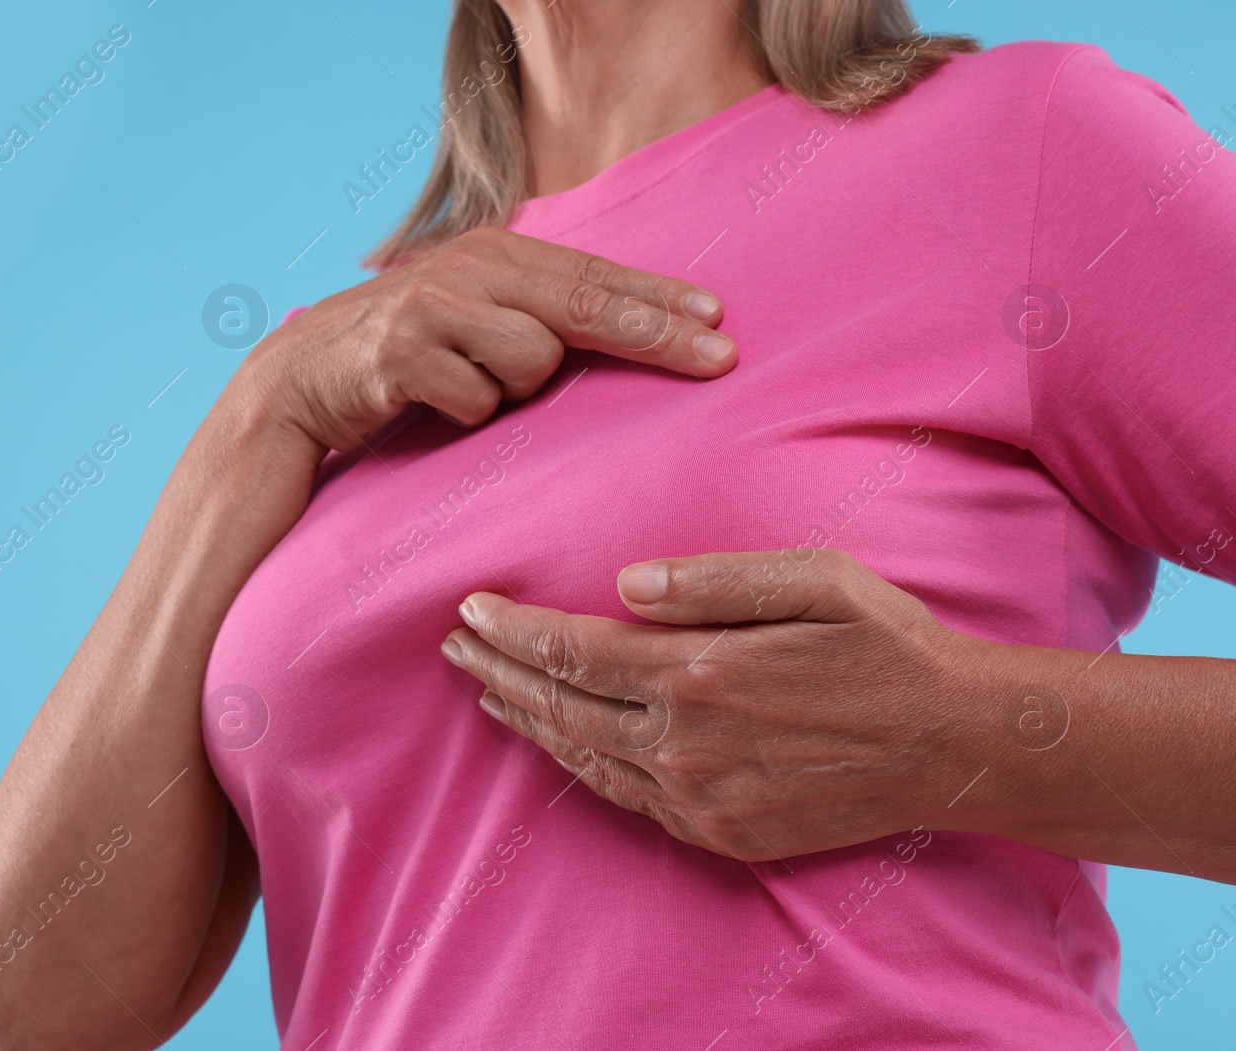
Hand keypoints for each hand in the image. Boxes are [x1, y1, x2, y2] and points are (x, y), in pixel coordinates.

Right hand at [231, 226, 737, 452]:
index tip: (719, 323)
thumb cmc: (405, 355)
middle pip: (583, 303)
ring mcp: (433, 305)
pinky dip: (466, 413)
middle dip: (653, 334)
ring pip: (531, 360)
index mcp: (495, 252)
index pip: (594, 275)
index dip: (659, 299)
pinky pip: (476, 398)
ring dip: (513, 390)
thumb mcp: (473, 318)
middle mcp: (470, 267)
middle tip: (717, 358)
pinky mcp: (401, 352)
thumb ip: (536, 313)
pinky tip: (430, 405)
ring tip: (469, 388)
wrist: (301, 379)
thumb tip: (636, 329)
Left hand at [440, 549, 985, 861]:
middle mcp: (688, 743)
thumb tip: (625, 585)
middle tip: (454, 648)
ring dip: (528, 723)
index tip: (470, 609)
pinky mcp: (724, 833)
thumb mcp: (816, 581)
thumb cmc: (891, 647)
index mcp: (702, 672)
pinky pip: (628, 800)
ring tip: (487, 694)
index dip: (515, 629)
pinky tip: (560, 746)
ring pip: (586, 759)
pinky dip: (581, 769)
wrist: (959, 746)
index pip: (575, 649)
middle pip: (562, 707)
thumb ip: (714, 581)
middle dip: (500, 673)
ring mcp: (703, 797)